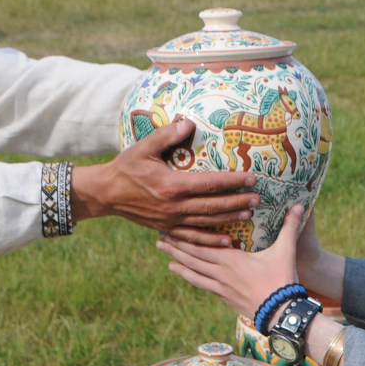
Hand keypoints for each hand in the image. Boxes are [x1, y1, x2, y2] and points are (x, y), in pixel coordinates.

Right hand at [71, 119, 258, 246]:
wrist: (107, 193)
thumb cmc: (126, 167)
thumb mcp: (144, 147)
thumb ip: (166, 135)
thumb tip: (188, 123)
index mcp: (172, 185)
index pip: (210, 183)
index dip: (232, 181)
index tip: (250, 178)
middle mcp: (174, 206)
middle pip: (213, 205)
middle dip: (238, 201)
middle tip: (257, 198)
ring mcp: (170, 220)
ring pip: (206, 222)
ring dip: (229, 219)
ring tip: (248, 215)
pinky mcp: (166, 228)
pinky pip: (192, 237)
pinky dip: (210, 240)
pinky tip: (227, 241)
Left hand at [157, 204, 303, 318]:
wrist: (281, 313)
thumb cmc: (282, 280)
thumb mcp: (285, 251)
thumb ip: (289, 227)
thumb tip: (300, 205)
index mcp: (231, 259)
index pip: (203, 246)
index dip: (185, 238)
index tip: (171, 228)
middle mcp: (221, 273)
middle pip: (193, 259)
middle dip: (175, 248)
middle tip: (159, 239)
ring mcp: (222, 288)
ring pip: (195, 275)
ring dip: (180, 265)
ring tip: (166, 259)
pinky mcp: (225, 298)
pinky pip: (204, 286)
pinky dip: (192, 279)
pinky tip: (186, 276)